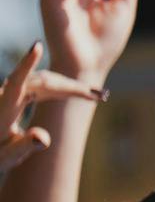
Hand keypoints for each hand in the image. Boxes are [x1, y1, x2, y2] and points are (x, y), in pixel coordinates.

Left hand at [1, 42, 105, 171]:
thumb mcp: (9, 156)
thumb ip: (25, 146)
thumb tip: (43, 138)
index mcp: (3, 108)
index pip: (16, 81)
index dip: (27, 63)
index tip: (37, 45)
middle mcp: (8, 96)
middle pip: (42, 82)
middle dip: (71, 86)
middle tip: (99, 95)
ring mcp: (14, 94)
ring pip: (46, 83)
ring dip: (71, 87)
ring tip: (97, 95)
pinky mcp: (21, 95)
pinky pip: (45, 87)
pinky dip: (64, 89)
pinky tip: (79, 93)